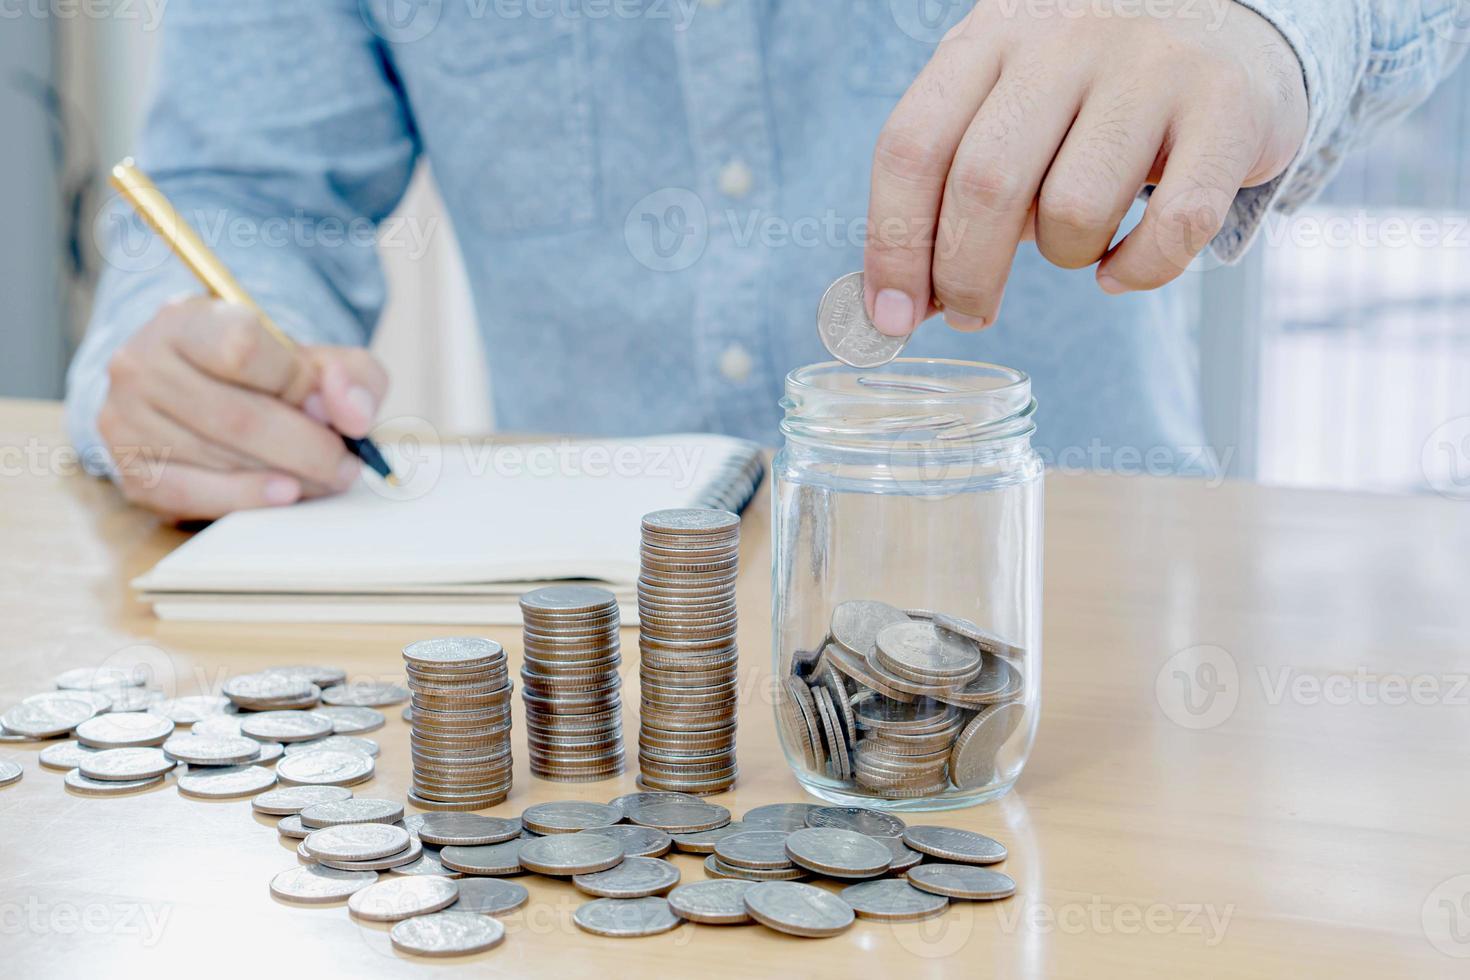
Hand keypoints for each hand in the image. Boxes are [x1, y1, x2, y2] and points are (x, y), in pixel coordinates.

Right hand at [97, 297, 387, 519]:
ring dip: (289, 476)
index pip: (242, 348)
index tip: (331, 408)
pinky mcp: (132, 471)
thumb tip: (353, 413)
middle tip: (346, 465)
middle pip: (238, 415)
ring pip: (222, 457)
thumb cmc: (267, 377)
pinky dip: (247, 498)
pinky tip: (284, 494)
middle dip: (308, 448)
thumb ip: (350, 377)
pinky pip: (193, 495)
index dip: (298, 384)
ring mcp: (127, 419)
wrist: (205, 398)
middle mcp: (142, 364)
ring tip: (325, 478)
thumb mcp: (317, 361)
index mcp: (186, 320)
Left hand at [864, 0, 1307, 334]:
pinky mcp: (1227, 106)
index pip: (913, 146)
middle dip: (965, 276)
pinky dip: (1139, 270)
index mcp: (992, 34)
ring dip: (1066, 259)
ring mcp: (1151, 65)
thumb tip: (901, 304)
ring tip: (1078, 244)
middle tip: (971, 313)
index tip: (890, 316)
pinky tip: (1123, 265)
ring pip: (1075, 209)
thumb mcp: (1007, 103)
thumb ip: (951, 184)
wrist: (1225, 24)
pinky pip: (1173, 226)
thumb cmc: (1089, 89)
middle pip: (984, 183)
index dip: (893, 244)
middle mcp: (1067, 37)